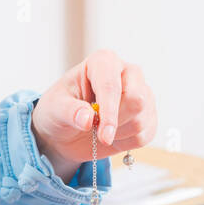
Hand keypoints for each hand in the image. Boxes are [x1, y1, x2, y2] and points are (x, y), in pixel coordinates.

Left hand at [30, 50, 157, 182]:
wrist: (66, 131)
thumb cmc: (60, 110)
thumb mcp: (55, 108)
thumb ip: (69, 111)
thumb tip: (87, 119)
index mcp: (103, 62)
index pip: (112, 86)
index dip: (109, 112)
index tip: (103, 135)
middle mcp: (128, 73)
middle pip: (137, 100)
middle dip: (115, 122)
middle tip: (95, 130)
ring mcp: (142, 93)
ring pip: (141, 120)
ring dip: (118, 133)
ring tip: (100, 129)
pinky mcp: (148, 115)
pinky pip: (145, 135)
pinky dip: (126, 142)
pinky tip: (112, 135)